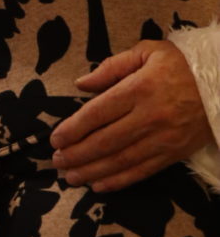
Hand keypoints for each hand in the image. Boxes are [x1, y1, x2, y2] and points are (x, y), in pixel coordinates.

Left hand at [50, 39, 212, 191]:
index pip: (98, 112)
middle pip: (106, 141)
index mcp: (139, 89)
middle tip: (56, 161)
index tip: (55, 138)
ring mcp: (163, 139)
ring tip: (70, 177)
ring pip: (122, 160)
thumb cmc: (181, 64)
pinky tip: (99, 185)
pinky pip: (142, 171)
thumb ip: (112, 67)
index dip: (74, 128)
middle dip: (77, 154)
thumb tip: (81, 84)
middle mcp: (149, 117)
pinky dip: (119, 181)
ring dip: (93, 171)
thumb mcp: (147, 51)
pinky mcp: (174, 154)